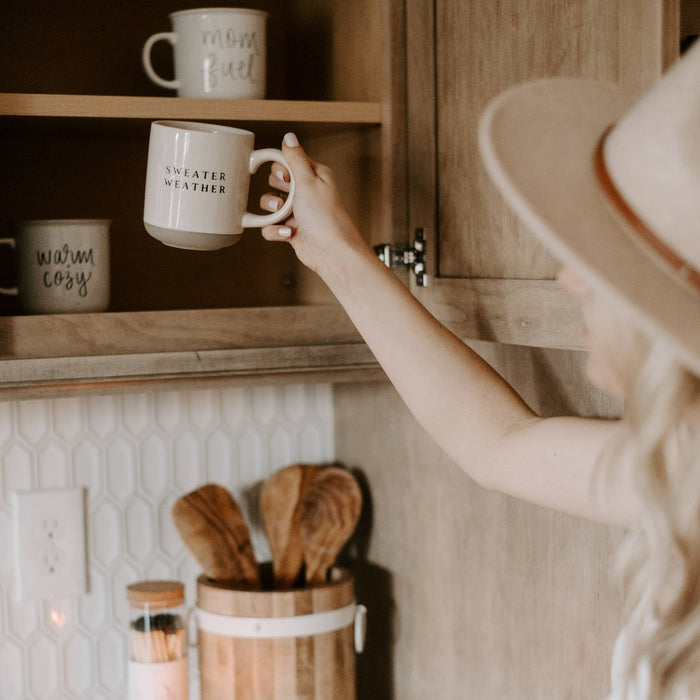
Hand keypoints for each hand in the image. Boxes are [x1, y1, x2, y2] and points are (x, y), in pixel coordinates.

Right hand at [260, 133, 365, 274]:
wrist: (333, 253)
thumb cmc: (326, 218)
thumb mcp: (308, 181)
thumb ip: (296, 158)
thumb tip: (289, 136)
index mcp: (315, 175)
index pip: (288, 161)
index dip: (281, 169)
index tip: (285, 178)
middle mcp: (307, 192)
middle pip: (276, 182)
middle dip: (276, 190)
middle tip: (288, 198)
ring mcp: (299, 212)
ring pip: (271, 205)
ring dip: (273, 211)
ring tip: (284, 216)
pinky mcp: (293, 230)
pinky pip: (272, 226)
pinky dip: (275, 231)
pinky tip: (287, 234)